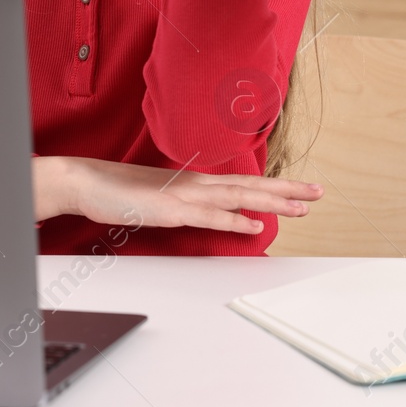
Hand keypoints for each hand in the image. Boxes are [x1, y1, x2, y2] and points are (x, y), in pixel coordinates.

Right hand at [36, 155, 321, 234]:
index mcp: (195, 181)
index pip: (244, 182)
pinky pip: (207, 216)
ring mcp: (184, 196)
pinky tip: (253, 226)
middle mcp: (195, 184)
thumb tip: (211, 212)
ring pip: (238, 196)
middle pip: (250, 185)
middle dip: (287, 190)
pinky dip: (233, 220)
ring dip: (272, 201)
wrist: (86, 181)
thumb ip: (187, 203)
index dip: (275, 185)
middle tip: (319, 192)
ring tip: (302, 207)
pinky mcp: (170, 210)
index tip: (302, 189)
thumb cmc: (119, 190)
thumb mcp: (160, 197)